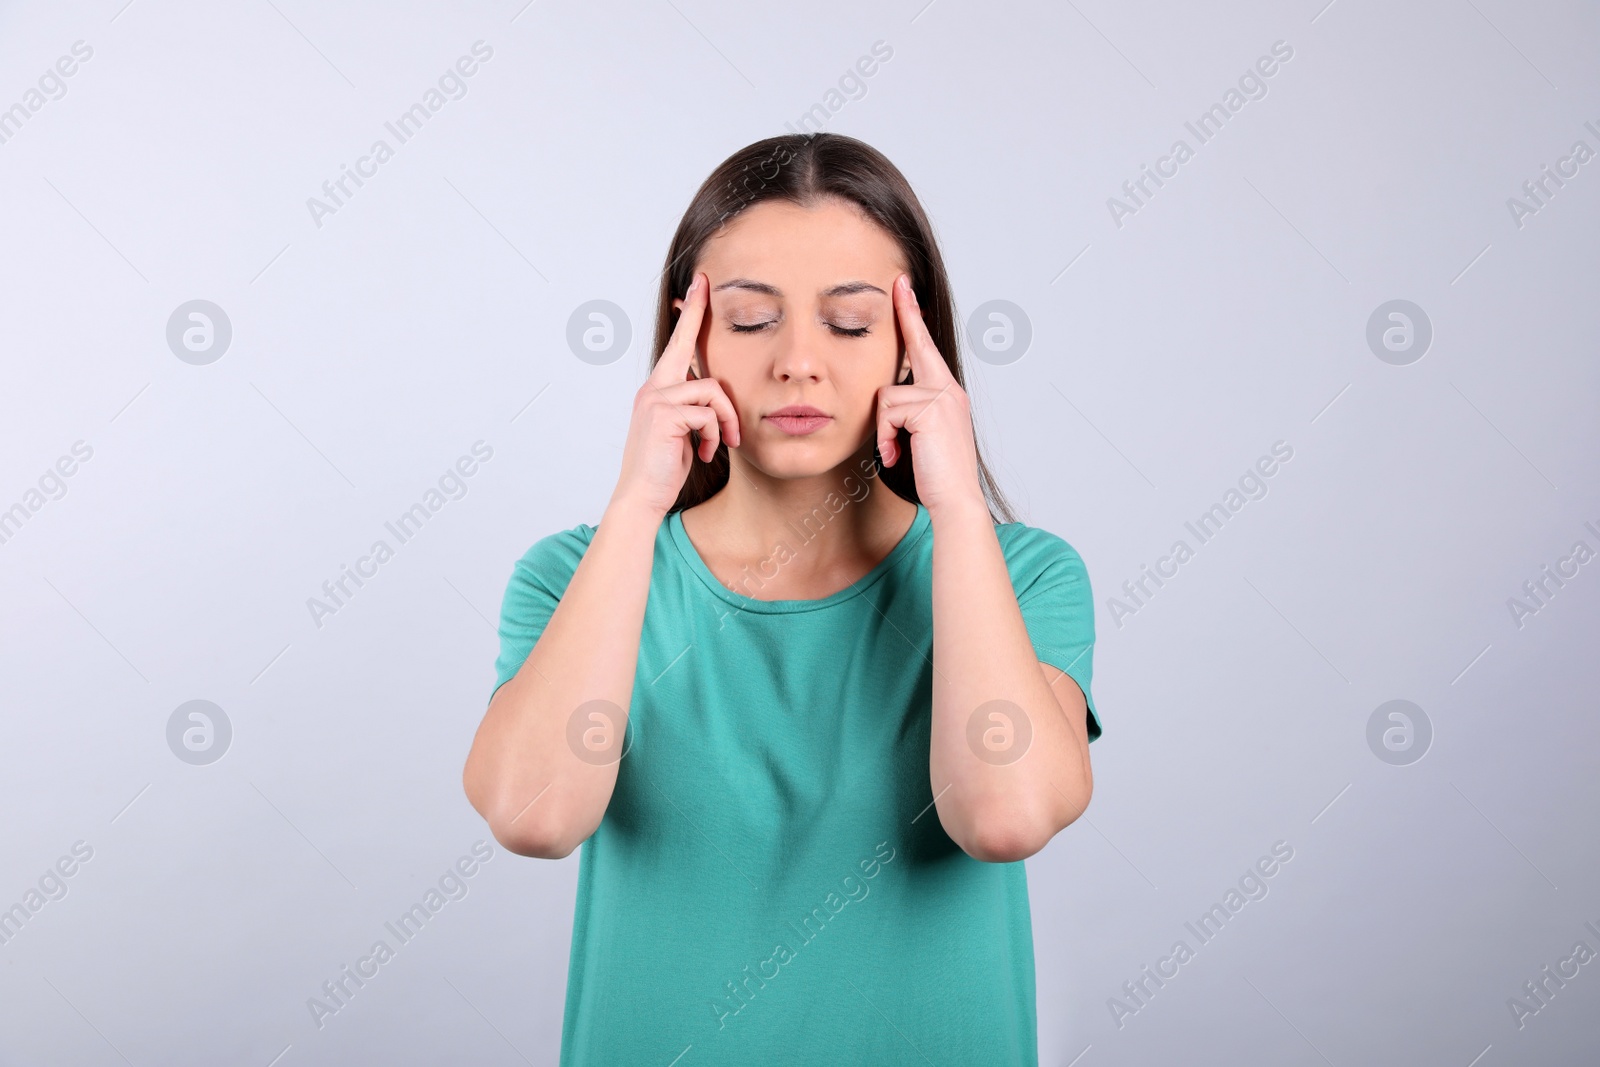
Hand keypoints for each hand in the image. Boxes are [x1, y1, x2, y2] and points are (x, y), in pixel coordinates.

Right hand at [610, 272, 740, 518]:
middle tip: (705, 284)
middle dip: (695, 313)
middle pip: (684, 344)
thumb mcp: (682, 432)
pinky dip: (715, 435)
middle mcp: (652, 388)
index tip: (698, 286)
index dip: (688, 315)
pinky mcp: (664, 415)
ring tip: (723, 442)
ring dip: (726, 419)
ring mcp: (655, 399)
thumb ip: (692, 408)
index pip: (675, 346)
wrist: (642, 497)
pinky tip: (708, 453)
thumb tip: (713, 394)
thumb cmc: (664, 468)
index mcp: (656, 390)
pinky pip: (708, 413)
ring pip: (712, 389)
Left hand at [875, 274, 984, 517]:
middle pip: (917, 345)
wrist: (955, 501)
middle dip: (907, 313)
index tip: (904, 289)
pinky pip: (887, 412)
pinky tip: (896, 457)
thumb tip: (887, 402)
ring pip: (887, 395)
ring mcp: (942, 397)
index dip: (914, 317)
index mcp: (947, 393)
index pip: (927, 348)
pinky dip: (885, 439)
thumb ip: (911, 414)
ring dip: (884, 429)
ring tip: (896, 452)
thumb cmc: (936, 475)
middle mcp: (949, 389)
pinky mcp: (930, 409)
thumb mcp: (922, 437)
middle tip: (899, 281)